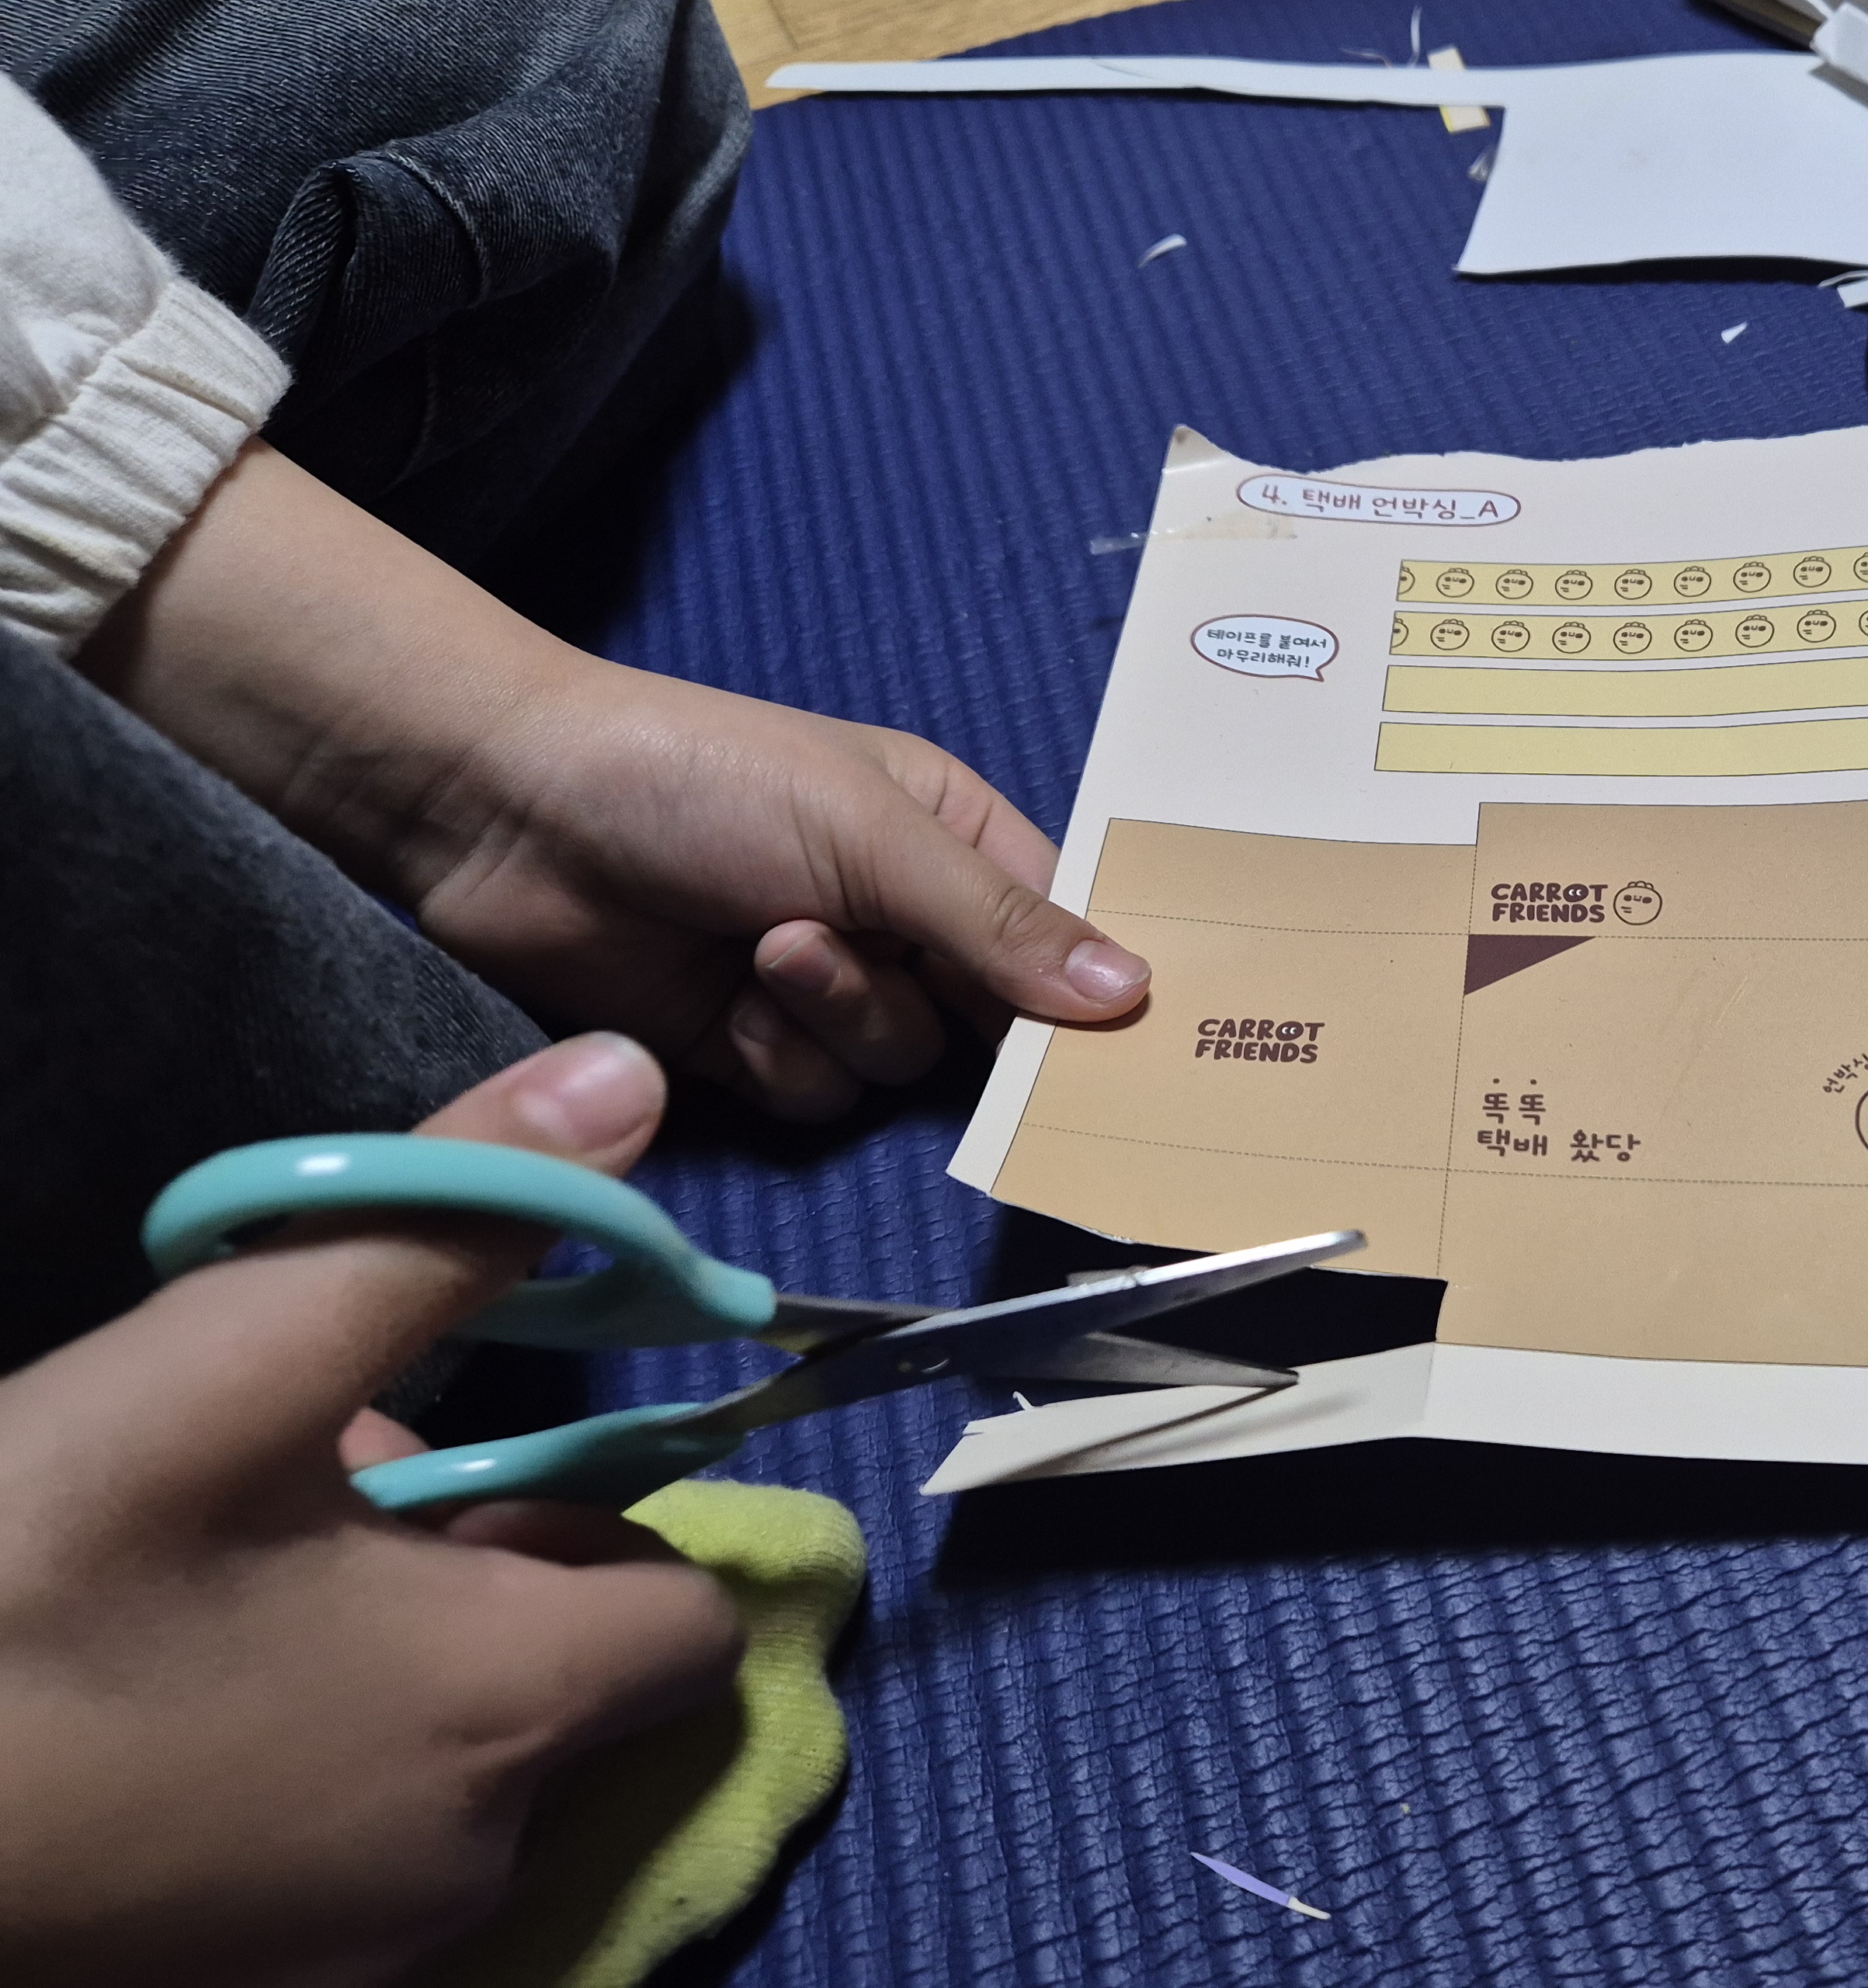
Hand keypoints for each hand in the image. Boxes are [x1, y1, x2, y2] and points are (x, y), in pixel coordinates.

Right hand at [0, 1034, 742, 1987]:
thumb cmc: (12, 1586)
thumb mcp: (226, 1368)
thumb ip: (442, 1220)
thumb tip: (626, 1076)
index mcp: (508, 1713)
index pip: (693, 1621)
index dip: (617, 1523)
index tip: (496, 1465)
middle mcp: (469, 1859)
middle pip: (569, 1686)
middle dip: (482, 1576)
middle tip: (319, 1496)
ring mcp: (350, 1951)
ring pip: (449, 1759)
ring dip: (388, 1658)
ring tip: (221, 1577)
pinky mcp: (243, 1983)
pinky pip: (346, 1840)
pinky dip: (311, 1756)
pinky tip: (172, 1683)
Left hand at [388, 660, 1144, 1120]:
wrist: (512, 815)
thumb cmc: (704, 782)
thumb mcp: (869, 833)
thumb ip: (997, 921)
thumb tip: (1133, 992)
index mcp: (953, 837)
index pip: (1063, 930)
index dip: (1093, 985)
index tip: (1130, 1038)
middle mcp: (905, 918)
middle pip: (995, 1019)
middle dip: (952, 1009)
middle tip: (918, 985)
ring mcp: (829, 988)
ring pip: (903, 1065)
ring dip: (843, 1018)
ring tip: (770, 948)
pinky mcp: (752, 1049)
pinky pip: (819, 1097)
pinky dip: (778, 1059)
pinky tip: (726, 1005)